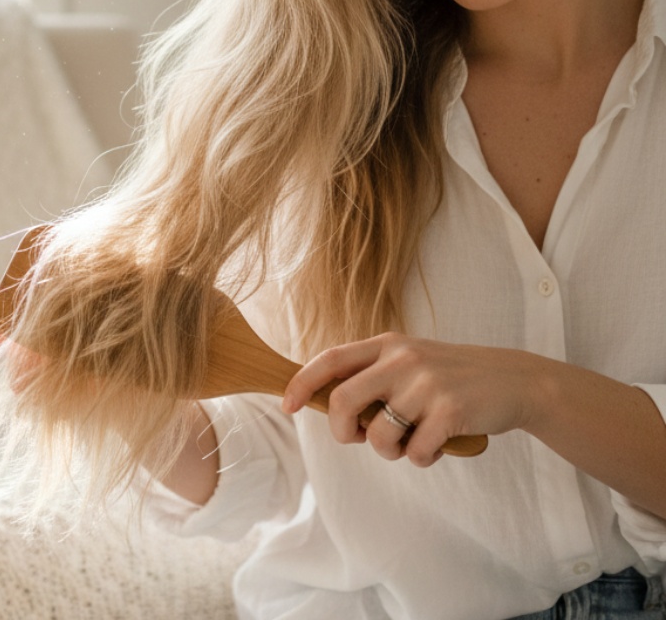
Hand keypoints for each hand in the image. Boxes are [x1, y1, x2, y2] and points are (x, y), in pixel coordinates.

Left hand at [281, 333, 548, 466]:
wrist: (516, 381)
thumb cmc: (454, 378)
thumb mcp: (411, 362)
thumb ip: (374, 375)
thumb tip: (327, 404)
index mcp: (387, 344)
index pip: (330, 360)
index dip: (302, 383)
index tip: (287, 405)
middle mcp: (403, 359)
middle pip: (343, 401)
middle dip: (343, 431)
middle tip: (359, 439)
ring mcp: (427, 384)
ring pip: (379, 435)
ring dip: (390, 451)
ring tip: (411, 442)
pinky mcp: (450, 411)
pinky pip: (415, 452)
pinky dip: (422, 458)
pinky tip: (437, 446)